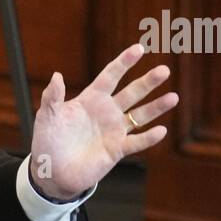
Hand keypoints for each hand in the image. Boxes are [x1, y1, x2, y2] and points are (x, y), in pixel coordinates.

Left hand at [28, 43, 178, 199]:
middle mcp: (106, 112)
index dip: (124, 62)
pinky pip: (136, 142)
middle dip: (148, 82)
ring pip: (140, 115)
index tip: (138, 48)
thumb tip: (56, 76)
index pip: (111, 76)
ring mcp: (114, 131)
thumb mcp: (47, 117)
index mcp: (91, 99)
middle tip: (164, 70)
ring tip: (173, 97)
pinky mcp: (117, 149)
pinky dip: (148, 138)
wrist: (51, 171)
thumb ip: (52, 97)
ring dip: (156, 107)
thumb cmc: (48, 141)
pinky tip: (161, 130)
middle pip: (132, 93)